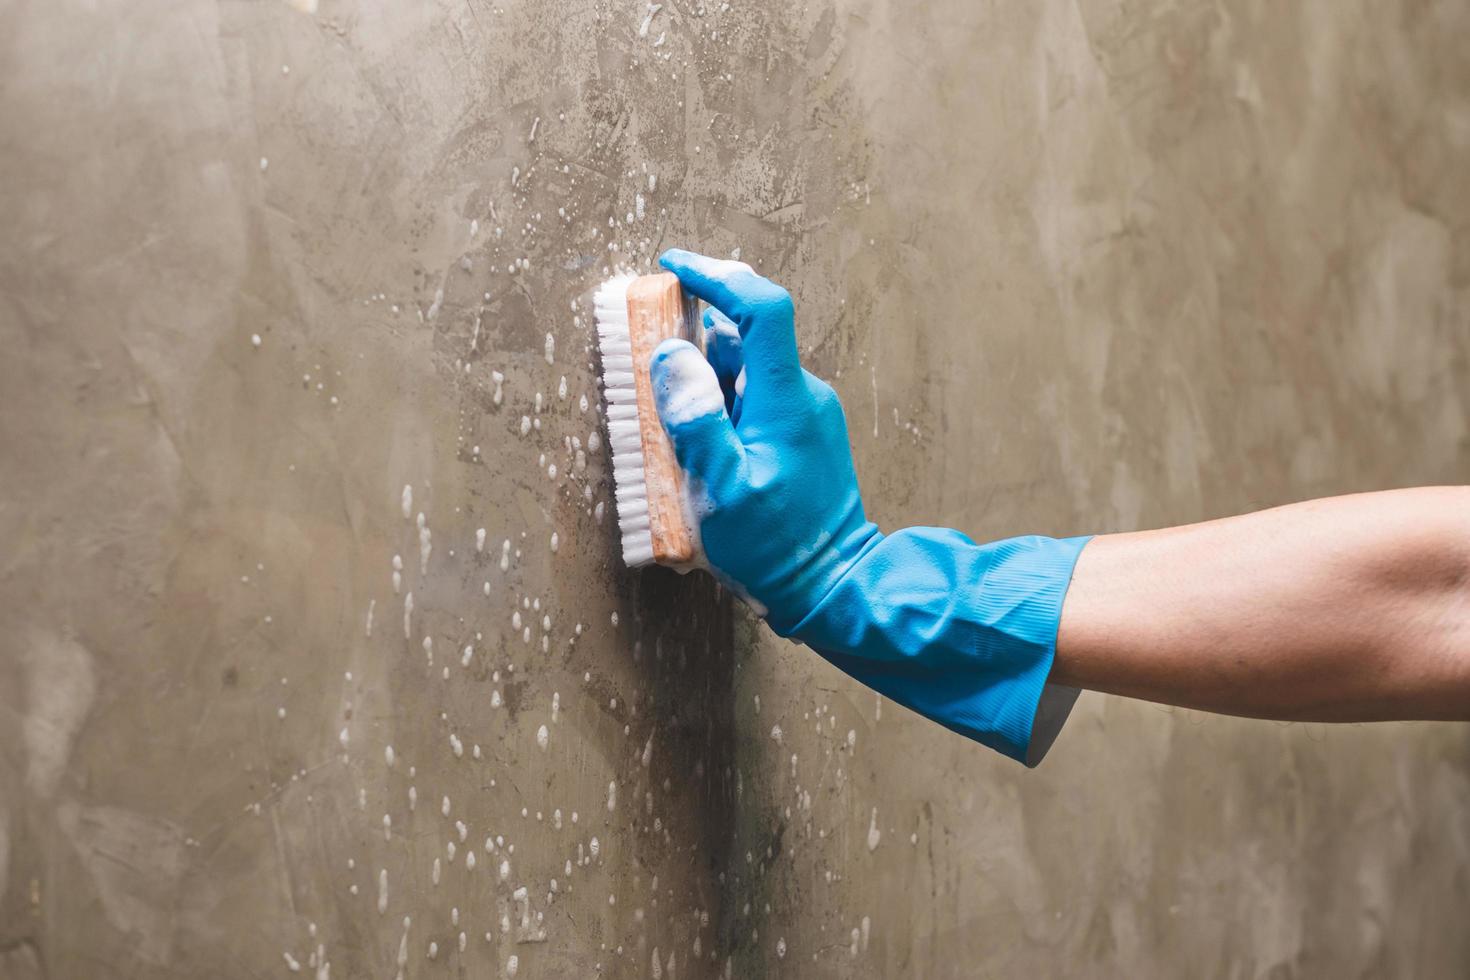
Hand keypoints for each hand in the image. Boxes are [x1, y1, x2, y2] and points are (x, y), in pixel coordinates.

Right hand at [651, 247, 1090, 765]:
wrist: (836, 589)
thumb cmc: (776, 548)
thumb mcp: (722, 489)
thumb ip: (694, 420)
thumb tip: (670, 357)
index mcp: (786, 398)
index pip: (760, 306)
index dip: (717, 275)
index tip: (673, 265)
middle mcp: (802, 396)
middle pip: (745, 339)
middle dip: (695, 339)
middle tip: (648, 353)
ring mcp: (806, 416)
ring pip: (746, 373)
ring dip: (704, 382)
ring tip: (668, 423)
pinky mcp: (802, 439)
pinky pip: (754, 403)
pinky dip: (721, 408)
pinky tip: (698, 450)